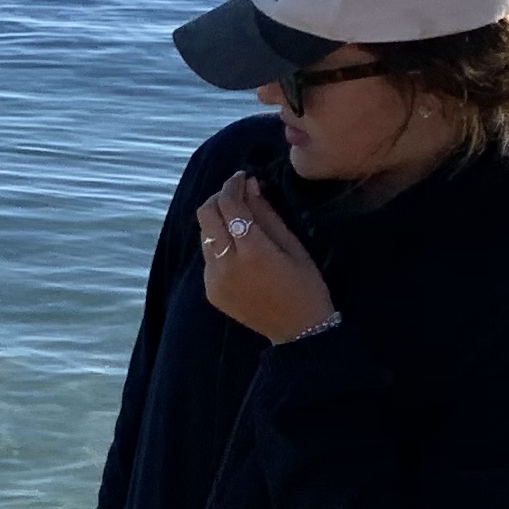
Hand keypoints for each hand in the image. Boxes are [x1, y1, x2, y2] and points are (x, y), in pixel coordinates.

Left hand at [194, 175, 335, 343]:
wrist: (298, 331)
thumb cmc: (305, 284)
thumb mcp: (292, 245)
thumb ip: (266, 214)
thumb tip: (250, 185)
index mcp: (252, 251)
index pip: (229, 205)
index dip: (232, 184)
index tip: (241, 177)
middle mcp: (226, 264)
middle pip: (205, 215)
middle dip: (219, 198)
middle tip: (237, 194)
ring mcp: (214, 279)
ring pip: (204, 235)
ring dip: (217, 221)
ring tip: (238, 219)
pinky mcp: (210, 291)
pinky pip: (207, 257)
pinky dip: (218, 244)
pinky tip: (238, 248)